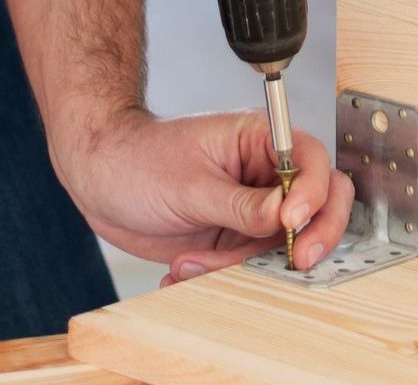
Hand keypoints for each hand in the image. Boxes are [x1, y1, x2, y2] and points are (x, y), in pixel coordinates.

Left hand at [61, 108, 356, 279]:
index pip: (311, 160)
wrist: (100, 179)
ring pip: (278, 244)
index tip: (292, 222)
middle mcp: (263, 174)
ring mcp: (250, 208)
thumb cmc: (140, 159)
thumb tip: (287, 216)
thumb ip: (243, 205)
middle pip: (316, 202)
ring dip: (240, 265)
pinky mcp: (232, 238)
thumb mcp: (192, 184)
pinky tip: (184, 269)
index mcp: (259, 140)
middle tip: (296, 261)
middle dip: (311, 235)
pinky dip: (220, 277)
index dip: (313, 192)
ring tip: (191, 264)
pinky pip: (247, 265)